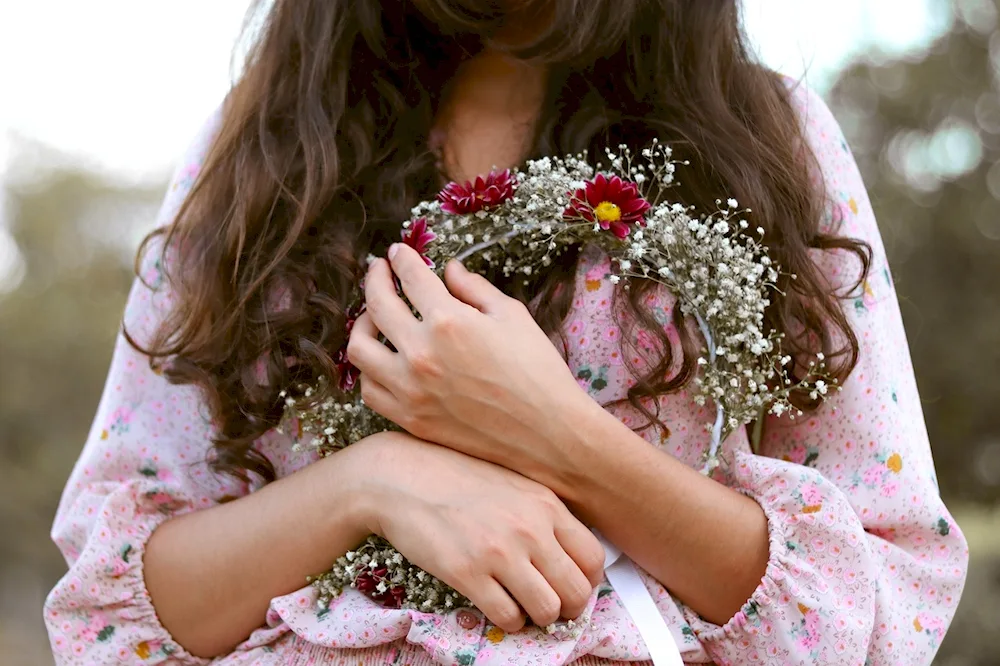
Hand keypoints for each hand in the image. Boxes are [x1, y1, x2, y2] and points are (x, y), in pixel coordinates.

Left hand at [346, 243, 593, 479]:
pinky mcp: (410, 419)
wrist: (547, 433)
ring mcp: (411, 389)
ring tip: (374, 316)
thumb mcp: (512, 316)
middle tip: (379, 270)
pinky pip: (370, 390)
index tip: (397, 252)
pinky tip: (383, 359)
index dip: (401, 258)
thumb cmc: (538, 371)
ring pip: (360, 349)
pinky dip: (370, 370)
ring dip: (363, 324)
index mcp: (449, 321)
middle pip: (377, 305)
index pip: (411, 277)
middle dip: (375, 279)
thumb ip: (474, 288)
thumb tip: (448, 270)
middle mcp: (421, 353)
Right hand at [351, 431, 604, 630]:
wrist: (401, 477)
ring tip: (523, 607)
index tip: (571, 585)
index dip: (587, 582)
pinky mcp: (468, 573)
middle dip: (569, 608)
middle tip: (552, 607)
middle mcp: (529, 528)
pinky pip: (508, 617)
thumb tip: (567, 556)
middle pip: (577, 591)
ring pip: (548, 610)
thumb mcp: (512, 484)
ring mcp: (499, 552)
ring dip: (539, 617)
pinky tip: (498, 606)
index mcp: (545, 504)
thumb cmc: (456, 478)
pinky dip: (510, 621)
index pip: (593, 557)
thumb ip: (542, 514)